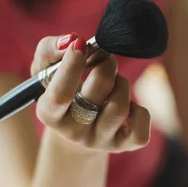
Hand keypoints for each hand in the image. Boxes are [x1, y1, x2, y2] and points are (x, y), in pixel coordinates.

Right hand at [30, 34, 150, 152]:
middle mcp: (73, 132)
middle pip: (98, 91)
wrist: (77, 125)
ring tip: (114, 82)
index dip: (71, 67)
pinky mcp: (123, 146)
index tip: (81, 44)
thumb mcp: (46, 69)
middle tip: (105, 59)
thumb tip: (71, 41)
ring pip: (120, 107)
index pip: (59, 94)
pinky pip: (141, 130)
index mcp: (50, 113)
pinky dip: (140, 112)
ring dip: (122, 84)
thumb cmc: (62, 89)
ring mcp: (99, 141)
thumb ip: (49, 50)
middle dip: (105, 65)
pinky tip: (128, 107)